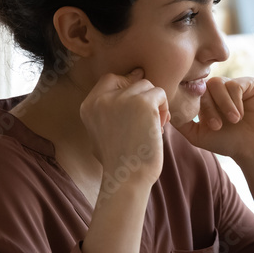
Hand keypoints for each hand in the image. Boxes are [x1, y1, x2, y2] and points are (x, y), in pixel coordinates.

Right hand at [80, 68, 167, 186]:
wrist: (127, 177)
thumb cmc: (119, 161)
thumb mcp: (100, 133)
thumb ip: (109, 110)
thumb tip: (135, 75)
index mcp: (89, 106)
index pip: (110, 79)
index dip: (127, 86)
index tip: (138, 103)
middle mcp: (103, 99)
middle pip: (132, 82)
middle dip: (144, 99)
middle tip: (148, 121)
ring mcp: (122, 99)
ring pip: (148, 86)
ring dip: (155, 104)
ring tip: (155, 126)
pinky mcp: (143, 103)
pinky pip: (160, 94)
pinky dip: (164, 108)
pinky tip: (160, 127)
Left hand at [174, 76, 253, 164]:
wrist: (253, 149)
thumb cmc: (227, 142)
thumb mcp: (197, 135)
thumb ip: (181, 122)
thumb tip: (164, 110)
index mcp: (206, 98)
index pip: (194, 92)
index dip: (199, 107)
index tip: (208, 125)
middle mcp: (219, 89)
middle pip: (205, 86)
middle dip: (211, 108)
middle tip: (218, 126)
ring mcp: (235, 85)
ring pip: (219, 83)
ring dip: (224, 105)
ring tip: (234, 120)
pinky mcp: (250, 84)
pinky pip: (236, 84)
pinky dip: (236, 101)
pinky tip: (242, 114)